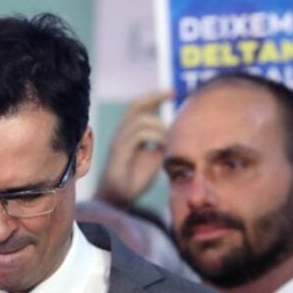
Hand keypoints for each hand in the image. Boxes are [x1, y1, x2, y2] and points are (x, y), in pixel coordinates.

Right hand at [97, 90, 173, 206]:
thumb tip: (176, 134)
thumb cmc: (134, 180)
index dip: (155, 97)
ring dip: (159, 126)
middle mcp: (121, 134)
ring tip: (170, 139)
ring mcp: (118, 143)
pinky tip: (164, 146)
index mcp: (129, 133)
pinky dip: (155, 137)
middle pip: (135, 106)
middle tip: (173, 93)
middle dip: (155, 97)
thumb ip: (162, 144)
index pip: (140, 107)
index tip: (174, 92)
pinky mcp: (118, 154)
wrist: (117, 201)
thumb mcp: (154, 158)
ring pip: (139, 121)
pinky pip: (137, 136)